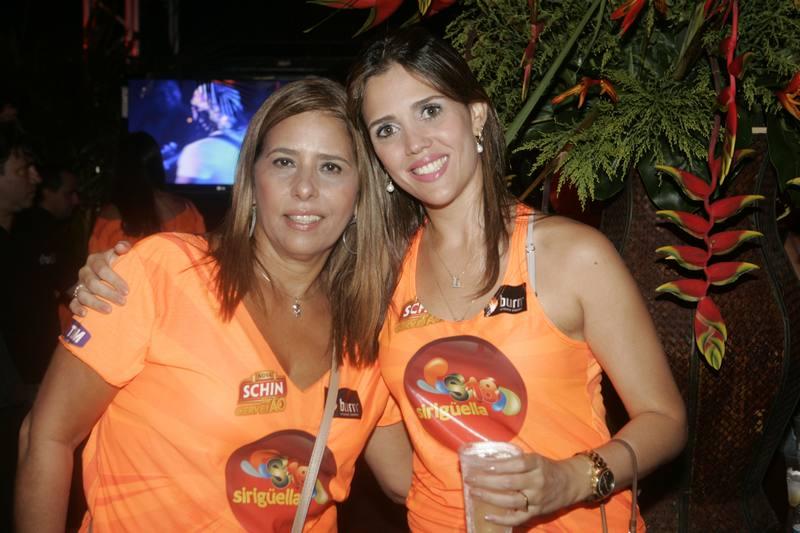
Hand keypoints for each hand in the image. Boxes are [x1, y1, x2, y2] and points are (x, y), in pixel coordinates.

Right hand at [70, 241, 131, 315]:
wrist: (105, 272)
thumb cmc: (115, 262)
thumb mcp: (119, 253)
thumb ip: (123, 247)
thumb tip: (121, 247)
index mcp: (95, 260)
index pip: (102, 269)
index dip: (114, 280)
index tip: (127, 291)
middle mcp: (85, 272)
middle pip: (93, 283)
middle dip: (108, 293)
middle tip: (123, 301)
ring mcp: (79, 284)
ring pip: (83, 294)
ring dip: (96, 303)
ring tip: (109, 310)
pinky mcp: (76, 296)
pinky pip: (72, 303)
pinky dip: (77, 308)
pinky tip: (85, 314)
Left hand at [463, 452, 584, 526]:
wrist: (570, 483)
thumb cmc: (547, 468)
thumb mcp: (535, 458)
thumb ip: (515, 461)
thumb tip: (488, 460)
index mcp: (536, 464)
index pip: (515, 464)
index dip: (497, 466)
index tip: (480, 466)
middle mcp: (537, 481)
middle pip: (509, 482)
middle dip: (486, 481)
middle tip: (470, 479)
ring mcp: (537, 499)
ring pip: (511, 500)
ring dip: (489, 497)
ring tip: (474, 492)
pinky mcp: (536, 512)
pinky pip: (517, 518)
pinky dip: (502, 519)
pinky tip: (487, 515)